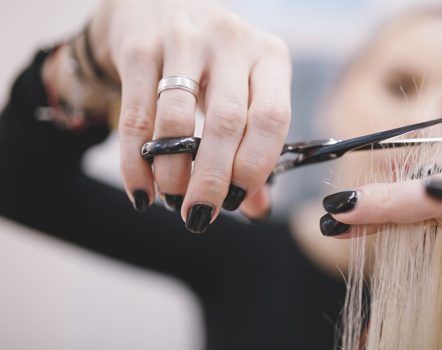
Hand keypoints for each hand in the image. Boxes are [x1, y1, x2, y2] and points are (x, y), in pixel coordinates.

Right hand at [88, 0, 290, 230]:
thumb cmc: (215, 64)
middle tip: (200, 215)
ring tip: (172, 199)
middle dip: (212, 178)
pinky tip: (142, 190)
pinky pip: (137, 115)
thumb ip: (253, 147)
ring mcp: (184, 40)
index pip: (272, 117)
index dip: (255, 165)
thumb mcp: (244, 93)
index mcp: (269, 58)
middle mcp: (231, 43)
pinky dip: (136, 161)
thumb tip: (257, 208)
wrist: (160, 6)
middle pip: (226, 122)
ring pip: (178, 118)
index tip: (236, 200)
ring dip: (173, 170)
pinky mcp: (139, 47)